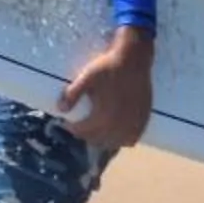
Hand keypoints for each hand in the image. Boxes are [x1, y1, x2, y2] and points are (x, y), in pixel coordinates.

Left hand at [58, 26, 154, 150]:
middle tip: (80, 127)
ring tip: (96, 131)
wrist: (134, 59)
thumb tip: (60, 110)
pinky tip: (116, 133)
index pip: (83, 132)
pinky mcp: (143, 119)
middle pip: (98, 141)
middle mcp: (119, 125)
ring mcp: (133, 124)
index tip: (67, 123)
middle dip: (86, 135)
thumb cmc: (108, 67)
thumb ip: (72, 94)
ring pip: (115, 144)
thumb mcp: (86, 78)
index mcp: (104, 117)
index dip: (72, 129)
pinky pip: (131, 139)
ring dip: (104, 141)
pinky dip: (122, 140)